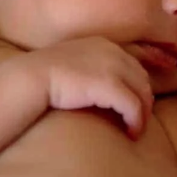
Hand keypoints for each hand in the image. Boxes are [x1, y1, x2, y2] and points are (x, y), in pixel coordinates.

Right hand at [24, 37, 153, 139]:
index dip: (139, 83)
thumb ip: (89, 66)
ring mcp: (113, 67)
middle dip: (145, 99)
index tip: (139, 100)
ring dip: (143, 112)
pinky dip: (136, 121)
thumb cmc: (44, 74)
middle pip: (141, 78)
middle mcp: (113, 52)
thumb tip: (97, 85)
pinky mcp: (110, 85)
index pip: (133, 63)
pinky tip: (131, 132)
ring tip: (136, 128)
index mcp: (104, 44)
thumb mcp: (73, 61)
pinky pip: (133, 106)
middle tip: (140, 118)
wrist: (31, 77)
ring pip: (142, 92)